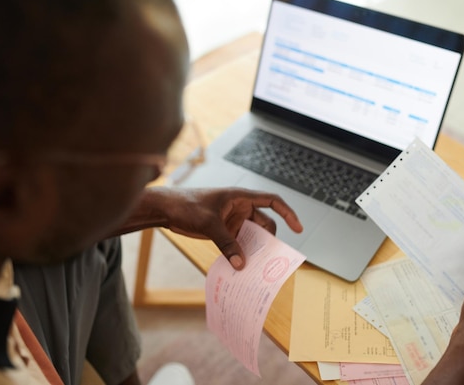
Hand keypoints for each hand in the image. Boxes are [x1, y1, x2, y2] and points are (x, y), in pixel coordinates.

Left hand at [148, 187, 302, 268]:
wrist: (166, 209)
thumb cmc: (187, 206)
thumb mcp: (209, 224)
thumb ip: (227, 244)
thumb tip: (242, 264)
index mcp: (241, 197)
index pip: (272, 201)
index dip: (288, 213)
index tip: (298, 228)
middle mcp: (240, 208)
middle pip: (264, 223)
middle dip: (268, 240)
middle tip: (271, 259)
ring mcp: (233, 220)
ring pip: (252, 236)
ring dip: (255, 249)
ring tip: (258, 266)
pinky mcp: (224, 231)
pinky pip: (239, 244)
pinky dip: (242, 254)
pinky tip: (242, 267)